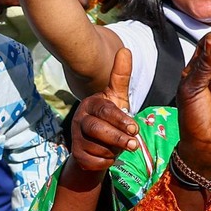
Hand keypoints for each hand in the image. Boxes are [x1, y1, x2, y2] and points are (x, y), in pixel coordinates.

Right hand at [71, 48, 138, 172]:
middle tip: (134, 145)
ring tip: (121, 148)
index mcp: (91, 103)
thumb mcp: (118, 99)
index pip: (105, 110)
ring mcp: (75, 136)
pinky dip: (105, 161)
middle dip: (117, 138)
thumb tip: (125, 49)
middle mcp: (80, 118)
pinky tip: (108, 156)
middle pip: (97, 129)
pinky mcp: (76, 154)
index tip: (135, 128)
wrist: (97, 146)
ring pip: (96, 146)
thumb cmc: (111, 119)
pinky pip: (93, 160)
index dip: (120, 120)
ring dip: (113, 150)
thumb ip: (121, 77)